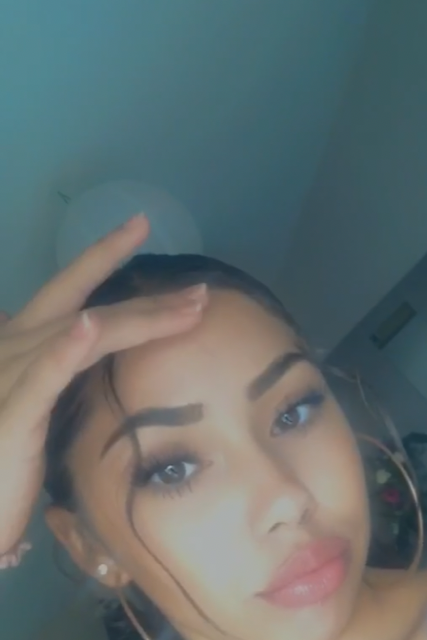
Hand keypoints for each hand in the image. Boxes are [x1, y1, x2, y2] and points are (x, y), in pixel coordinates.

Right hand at [0, 214, 206, 555]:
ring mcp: (8, 377)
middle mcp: (11, 349)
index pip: (64, 293)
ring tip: (190, 306)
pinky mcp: (13, 413)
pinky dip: (68, 348)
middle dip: (131, 275)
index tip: (139, 226)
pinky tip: (93, 326)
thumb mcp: (27, 408)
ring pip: (79, 332)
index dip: (100, 258)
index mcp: (18, 348)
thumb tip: (69, 341)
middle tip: (195, 280)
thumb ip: (45, 372)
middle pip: (75, 299)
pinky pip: (44, 376)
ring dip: (139, 317)